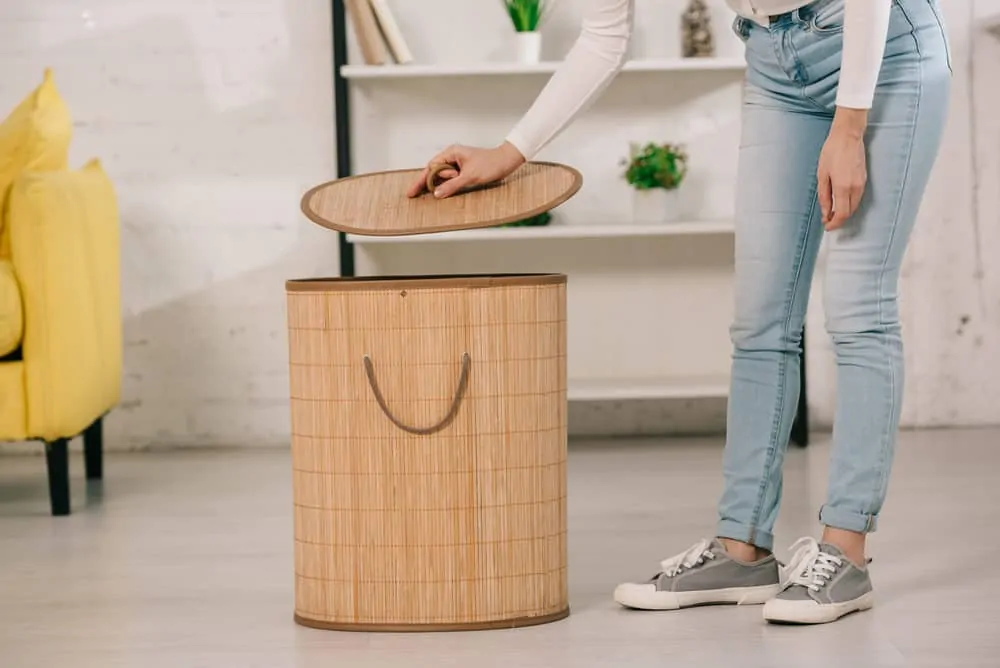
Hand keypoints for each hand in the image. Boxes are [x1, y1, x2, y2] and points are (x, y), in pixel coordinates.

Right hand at [406, 142, 525, 198]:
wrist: (507, 162)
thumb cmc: (491, 164)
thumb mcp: (470, 177)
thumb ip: (452, 185)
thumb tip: (436, 193)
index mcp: (451, 153)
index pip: (431, 167)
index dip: (421, 180)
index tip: (412, 192)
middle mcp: (452, 156)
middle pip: (434, 171)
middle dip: (429, 183)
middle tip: (416, 195)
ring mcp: (458, 163)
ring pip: (442, 176)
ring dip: (441, 184)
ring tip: (446, 188)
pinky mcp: (463, 170)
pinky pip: (451, 179)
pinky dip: (447, 185)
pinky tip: (444, 192)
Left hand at [817, 108, 868, 230]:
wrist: (848, 135)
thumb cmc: (832, 152)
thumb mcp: (822, 175)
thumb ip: (824, 196)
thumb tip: (826, 213)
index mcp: (843, 187)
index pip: (842, 214)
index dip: (835, 223)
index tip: (827, 227)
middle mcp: (855, 187)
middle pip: (849, 212)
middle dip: (839, 219)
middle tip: (827, 221)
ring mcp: (862, 183)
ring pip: (854, 205)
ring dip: (844, 212)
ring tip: (831, 212)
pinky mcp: (864, 178)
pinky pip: (857, 197)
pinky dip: (849, 203)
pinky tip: (840, 202)